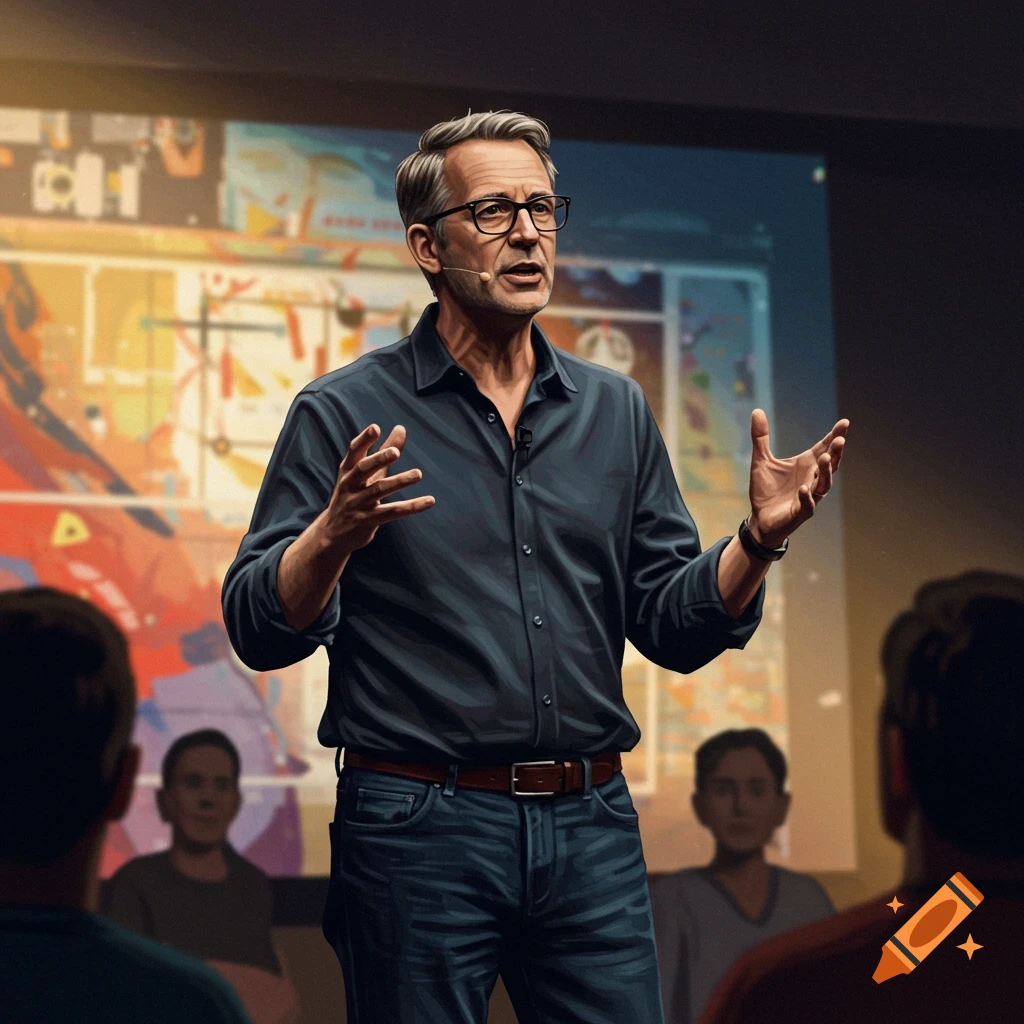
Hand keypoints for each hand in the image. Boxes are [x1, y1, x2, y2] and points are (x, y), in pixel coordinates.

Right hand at [322, 423, 434, 552]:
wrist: (332, 534)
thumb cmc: (353, 495)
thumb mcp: (365, 473)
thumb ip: (383, 451)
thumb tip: (401, 428)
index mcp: (348, 470)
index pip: (354, 452)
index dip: (364, 440)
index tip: (375, 428)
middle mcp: (349, 485)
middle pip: (363, 469)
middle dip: (378, 460)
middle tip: (395, 452)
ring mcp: (356, 504)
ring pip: (379, 490)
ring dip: (399, 481)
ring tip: (418, 474)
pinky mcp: (366, 521)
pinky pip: (391, 512)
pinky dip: (411, 507)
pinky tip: (429, 501)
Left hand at [747, 408, 848, 547]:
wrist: (760, 519)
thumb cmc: (766, 490)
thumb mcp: (760, 461)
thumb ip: (761, 437)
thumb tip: (756, 410)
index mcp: (806, 465)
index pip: (824, 448)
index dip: (834, 436)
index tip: (844, 422)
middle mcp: (811, 479)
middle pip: (830, 464)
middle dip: (836, 452)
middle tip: (840, 439)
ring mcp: (809, 496)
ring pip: (823, 484)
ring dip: (825, 472)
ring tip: (826, 458)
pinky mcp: (800, 512)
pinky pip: (807, 505)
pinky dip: (807, 497)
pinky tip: (804, 488)